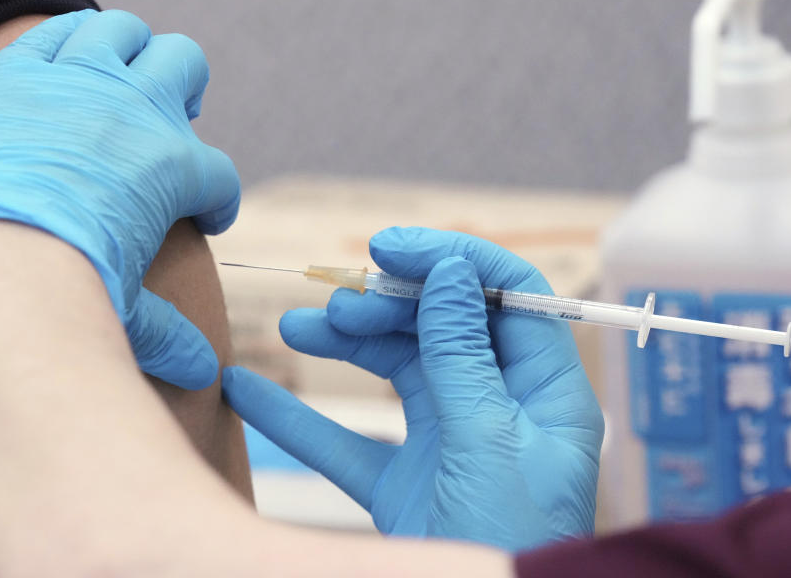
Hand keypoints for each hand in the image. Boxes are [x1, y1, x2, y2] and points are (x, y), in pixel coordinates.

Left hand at [0, 9, 239, 396]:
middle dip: (186, 92)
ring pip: (127, 32)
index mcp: (177, 170)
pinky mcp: (26, 68)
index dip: (220, 201)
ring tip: (121, 80)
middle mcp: (140, 111)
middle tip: (171, 120)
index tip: (208, 219)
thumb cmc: (71, 292)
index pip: (220, 177)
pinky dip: (71, 43)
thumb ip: (168, 336)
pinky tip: (67, 68)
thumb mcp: (129, 315)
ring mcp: (83, 80)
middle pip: (186, 66)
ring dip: (132, 52)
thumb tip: (204, 376)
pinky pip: (62, 31)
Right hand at [223, 227, 602, 551]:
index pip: (507, 294)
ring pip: (392, 372)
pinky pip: (346, 439)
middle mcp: (498, 407)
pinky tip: (247, 390)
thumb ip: (462, 355)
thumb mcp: (488, 441)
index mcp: (544, 391)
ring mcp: (448, 442)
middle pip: (440, 327)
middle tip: (336, 304)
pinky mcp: (403, 483)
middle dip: (385, 306)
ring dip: (343, 346)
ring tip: (294, 328)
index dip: (450, 260)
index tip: (388, 249)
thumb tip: (449, 272)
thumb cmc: (510, 542)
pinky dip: (299, 418)